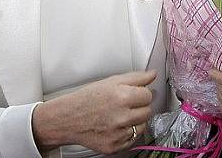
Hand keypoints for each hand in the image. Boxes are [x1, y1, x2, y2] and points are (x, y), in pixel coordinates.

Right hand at [32, 70, 155, 153]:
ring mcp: (118, 133)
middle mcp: (121, 116)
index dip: (142, 93)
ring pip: (142, 127)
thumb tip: (152, 75)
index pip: (148, 95)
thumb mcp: (111, 81)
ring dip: (135, 121)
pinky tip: (115, 126)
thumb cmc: (87, 98)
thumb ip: (135, 77)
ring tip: (119, 115)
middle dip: (139, 107)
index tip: (134, 93)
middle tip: (125, 104)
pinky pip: (132, 140)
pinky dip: (126, 133)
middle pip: (147, 111)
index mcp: (121, 96)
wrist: (68, 118)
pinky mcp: (115, 146)